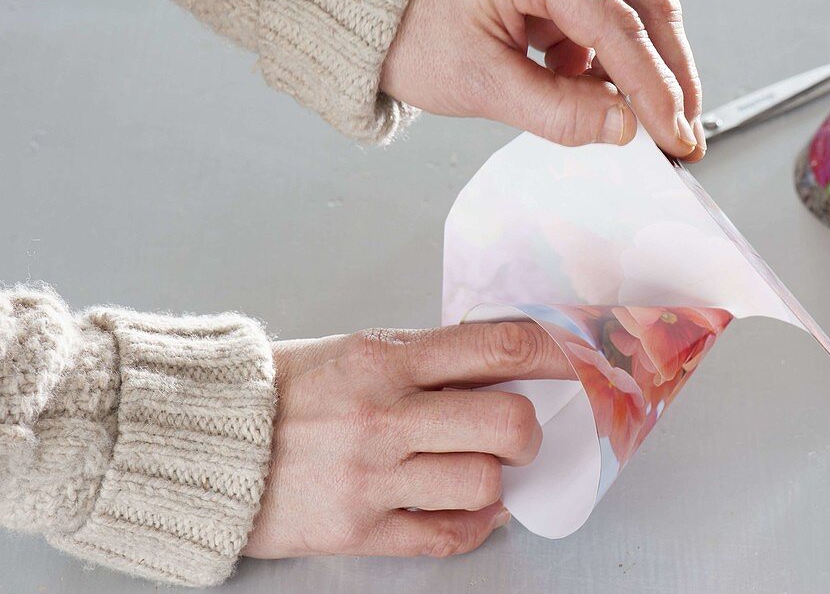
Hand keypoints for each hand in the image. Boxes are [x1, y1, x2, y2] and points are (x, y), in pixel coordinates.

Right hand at [242, 322, 572, 558]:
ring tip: (481, 469)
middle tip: (519, 432)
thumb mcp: (354, 350)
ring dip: (496, 479)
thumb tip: (502, 365)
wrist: (201, 443)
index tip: (572, 363)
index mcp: (384, 359)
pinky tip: (470, 508)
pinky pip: (447, 536)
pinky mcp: (357, 530)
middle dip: (530, 431)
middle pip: (508, 425)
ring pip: (484, 484)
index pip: (496, 349)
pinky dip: (475, 524)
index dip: (552, 355)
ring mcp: (371, 478)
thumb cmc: (283, 392)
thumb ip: (427, 358)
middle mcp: (383, 416)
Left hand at [381, 0, 705, 160]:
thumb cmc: (410, 29)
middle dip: (670, 76)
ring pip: (637, 8)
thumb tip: (624, 129)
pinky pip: (610, 15)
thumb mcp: (479, 83)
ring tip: (646, 124)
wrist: (376, 3)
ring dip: (647, 70)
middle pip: (646, 4)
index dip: (653, 87)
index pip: (615, 23)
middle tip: (684, 133)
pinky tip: (599, 94)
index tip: (674, 135)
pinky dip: (614, 61)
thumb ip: (556, 110)